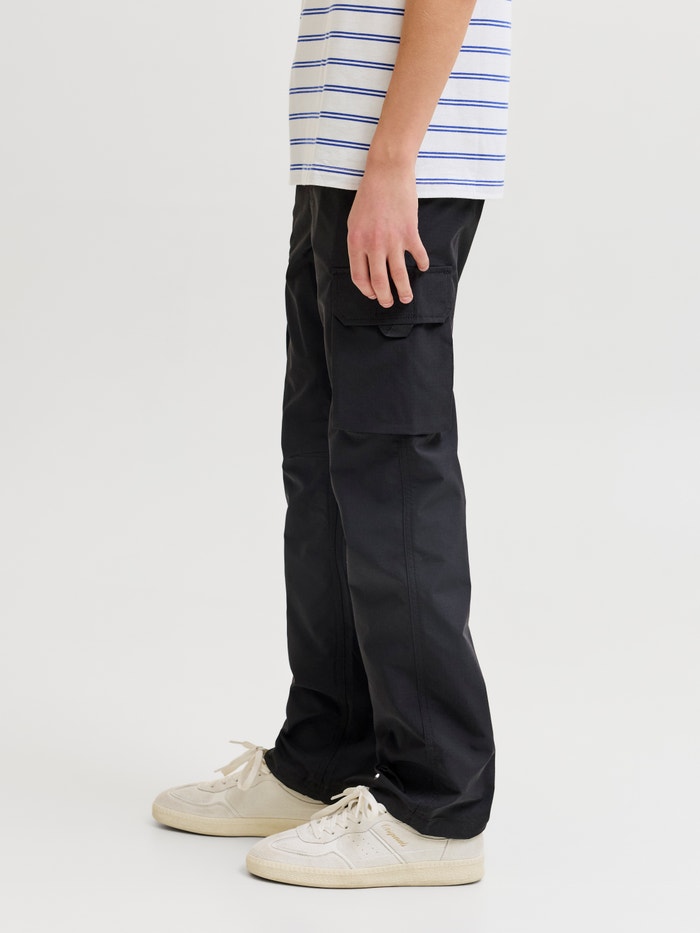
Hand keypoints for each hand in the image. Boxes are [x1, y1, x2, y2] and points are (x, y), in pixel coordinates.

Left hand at [347, 163, 429, 307]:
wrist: (387, 173)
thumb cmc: (369, 196)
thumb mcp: (354, 221)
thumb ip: (358, 244)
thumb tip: (366, 264)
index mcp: (356, 242)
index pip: (359, 277)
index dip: (366, 290)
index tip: (372, 294)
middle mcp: (373, 245)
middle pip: (379, 281)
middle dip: (384, 297)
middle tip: (388, 303)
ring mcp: (392, 240)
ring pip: (399, 275)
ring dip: (404, 290)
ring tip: (406, 298)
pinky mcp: (410, 232)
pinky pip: (418, 255)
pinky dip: (422, 264)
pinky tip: (422, 268)